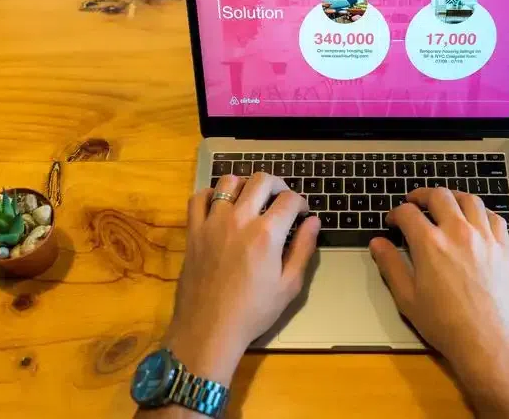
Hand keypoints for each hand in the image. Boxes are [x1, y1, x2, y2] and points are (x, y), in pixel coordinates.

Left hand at [165, 173, 318, 385]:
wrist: (209, 328)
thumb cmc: (254, 311)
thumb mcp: (289, 285)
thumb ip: (303, 248)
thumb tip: (313, 221)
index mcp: (267, 233)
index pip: (289, 199)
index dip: (301, 202)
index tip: (302, 214)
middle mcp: (240, 219)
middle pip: (261, 180)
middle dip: (277, 185)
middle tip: (281, 199)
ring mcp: (213, 222)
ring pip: (229, 181)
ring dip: (245, 184)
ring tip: (251, 198)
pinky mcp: (194, 231)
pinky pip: (199, 198)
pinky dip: (211, 194)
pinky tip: (220, 205)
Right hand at [369, 188, 508, 417]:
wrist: (488, 341)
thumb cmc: (445, 323)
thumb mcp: (407, 298)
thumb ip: (391, 265)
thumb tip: (377, 244)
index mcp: (429, 243)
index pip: (407, 213)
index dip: (395, 213)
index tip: (393, 221)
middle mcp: (458, 232)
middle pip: (439, 196)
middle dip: (422, 195)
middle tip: (414, 202)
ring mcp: (484, 237)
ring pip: (469, 199)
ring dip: (452, 197)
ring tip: (444, 203)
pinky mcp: (503, 247)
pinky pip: (493, 216)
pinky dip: (481, 211)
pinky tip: (475, 218)